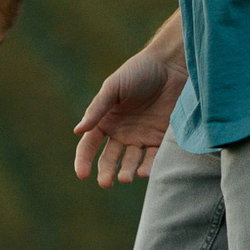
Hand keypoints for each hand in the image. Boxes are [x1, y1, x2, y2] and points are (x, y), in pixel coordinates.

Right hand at [74, 47, 186, 186]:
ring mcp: (142, 137)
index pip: (89, 144)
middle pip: (110, 158)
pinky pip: (154, 157)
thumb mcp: (113, 88)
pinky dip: (149, 166)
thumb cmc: (138, 72)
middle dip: (106, 172)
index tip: (82, 174)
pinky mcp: (162, 139)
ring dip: (128, 171)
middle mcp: (122, 132)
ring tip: (127, 177)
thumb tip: (77, 131)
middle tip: (106, 183)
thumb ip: (97, 109)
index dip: (83, 160)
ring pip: (131, 162)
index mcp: (105, 120)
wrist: (171, 66)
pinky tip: (145, 171)